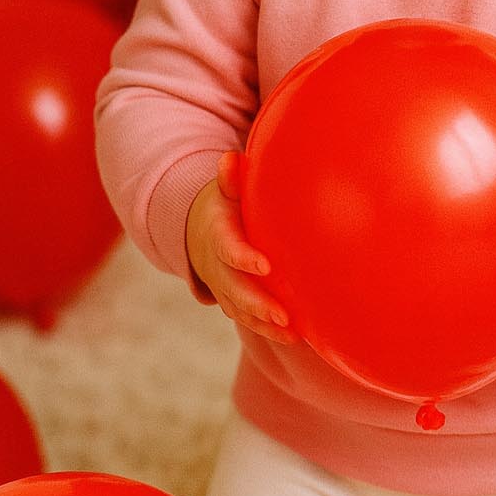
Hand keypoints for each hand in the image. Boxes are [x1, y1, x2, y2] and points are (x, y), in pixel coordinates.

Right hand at [185, 152, 299, 343]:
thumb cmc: (226, 206)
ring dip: (264, 322)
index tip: (265, 266)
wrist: (201, 232)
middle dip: (257, 303)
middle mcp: (217, 266)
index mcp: (218, 235)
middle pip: (234, 289)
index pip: (228, 248)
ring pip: (241, 309)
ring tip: (292, 333)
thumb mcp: (224, 191)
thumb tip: (231, 159)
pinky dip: (267, 329)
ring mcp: (224, 286)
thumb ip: (230, 179)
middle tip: (283, 315)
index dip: (243, 258)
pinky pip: (248, 318)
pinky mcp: (233, 300)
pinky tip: (294, 336)